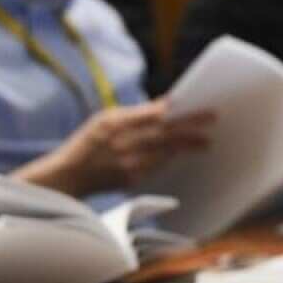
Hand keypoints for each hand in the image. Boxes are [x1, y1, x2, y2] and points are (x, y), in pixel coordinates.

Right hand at [16, 99, 214, 195]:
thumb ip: (135, 114)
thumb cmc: (89, 142)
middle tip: (212, 121)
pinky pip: (158, 167)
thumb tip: (166, 105)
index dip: (173, 110)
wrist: (70, 175)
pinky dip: (172, 158)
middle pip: (164, 134)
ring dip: (187, 146)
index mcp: (113, 123)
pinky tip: (186, 154)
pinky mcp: (132, 179)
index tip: (192, 104)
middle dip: (190, 128)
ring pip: (165, 152)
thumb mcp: (105, 119)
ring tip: (206, 141)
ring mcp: (128, 163)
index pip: (150, 115)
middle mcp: (122, 143)